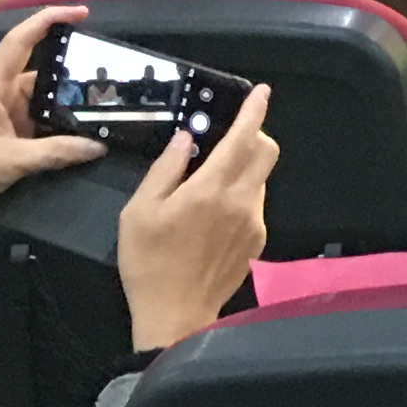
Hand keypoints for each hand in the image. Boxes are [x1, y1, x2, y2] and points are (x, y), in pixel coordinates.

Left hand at [0, 4, 105, 225]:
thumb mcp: (8, 162)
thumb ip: (55, 152)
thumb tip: (98, 147)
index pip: (21, 41)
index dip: (50, 20)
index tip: (82, 13)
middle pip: (40, 73)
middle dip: (73, 74)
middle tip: (111, 81)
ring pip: (41, 98)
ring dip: (67, 103)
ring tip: (105, 107)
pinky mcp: (1, 130)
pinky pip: (35, 118)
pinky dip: (56, 122)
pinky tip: (82, 130)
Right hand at [118, 84, 274, 352]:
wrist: (175, 314)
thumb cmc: (149, 263)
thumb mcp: (140, 211)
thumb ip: (165, 169)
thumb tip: (184, 139)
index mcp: (212, 190)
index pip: (243, 139)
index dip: (254, 111)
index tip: (261, 92)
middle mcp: (242, 202)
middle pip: (266, 152)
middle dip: (254, 135)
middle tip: (230, 134)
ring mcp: (254, 222)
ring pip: (261, 178)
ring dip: (245, 167)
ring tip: (209, 181)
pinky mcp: (257, 241)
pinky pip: (255, 203)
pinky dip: (242, 193)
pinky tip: (213, 211)